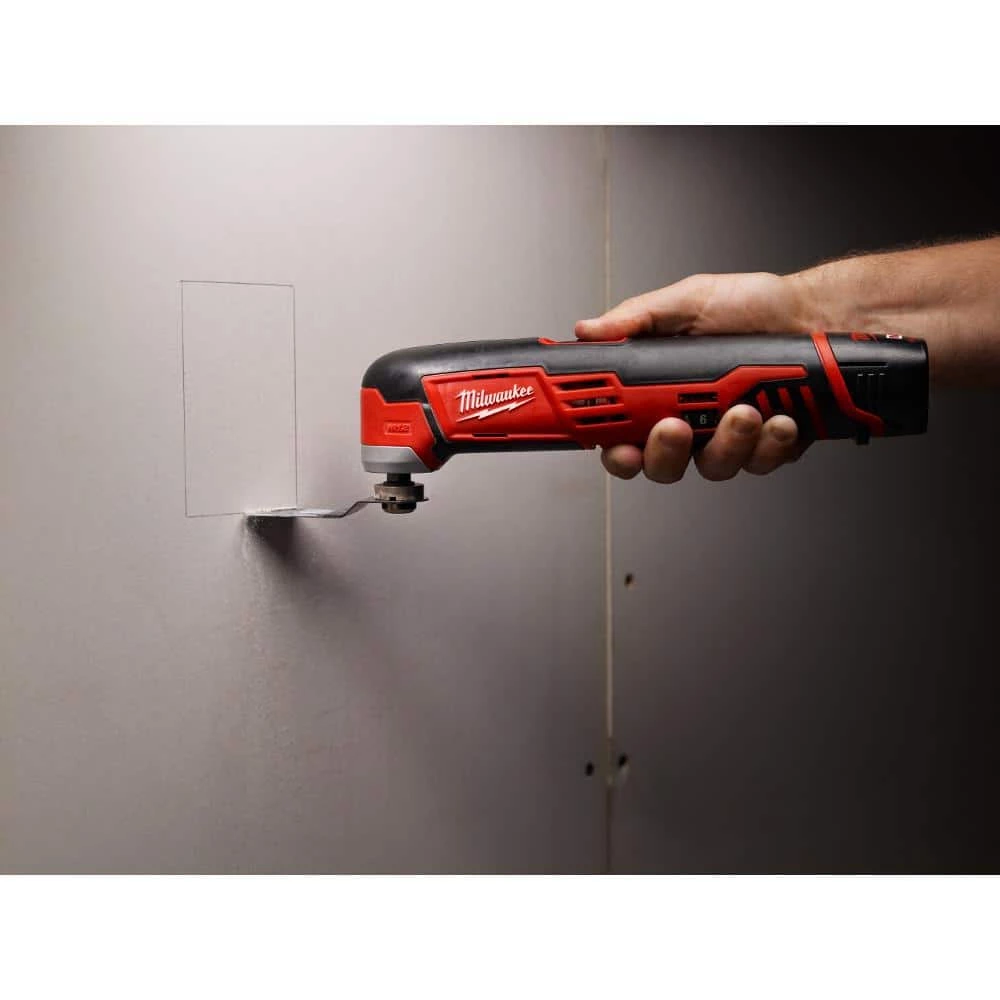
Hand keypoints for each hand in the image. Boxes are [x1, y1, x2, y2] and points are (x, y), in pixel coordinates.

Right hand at [575, 272, 813, 481]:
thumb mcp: (687, 302)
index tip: (623, 448)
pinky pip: (761, 461)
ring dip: (727, 443)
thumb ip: (638, 319)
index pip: (624, 437)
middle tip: (676, 428)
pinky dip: (770, 442)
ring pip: (714, 467)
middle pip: (662, 466)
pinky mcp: (768, 446)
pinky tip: (780, 418)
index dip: (618, 453)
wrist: (811, 313)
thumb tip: (589, 330)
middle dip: (667, 453)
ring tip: (744, 411)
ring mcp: (729, 438)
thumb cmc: (750, 307)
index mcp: (661, 394)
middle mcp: (692, 422)